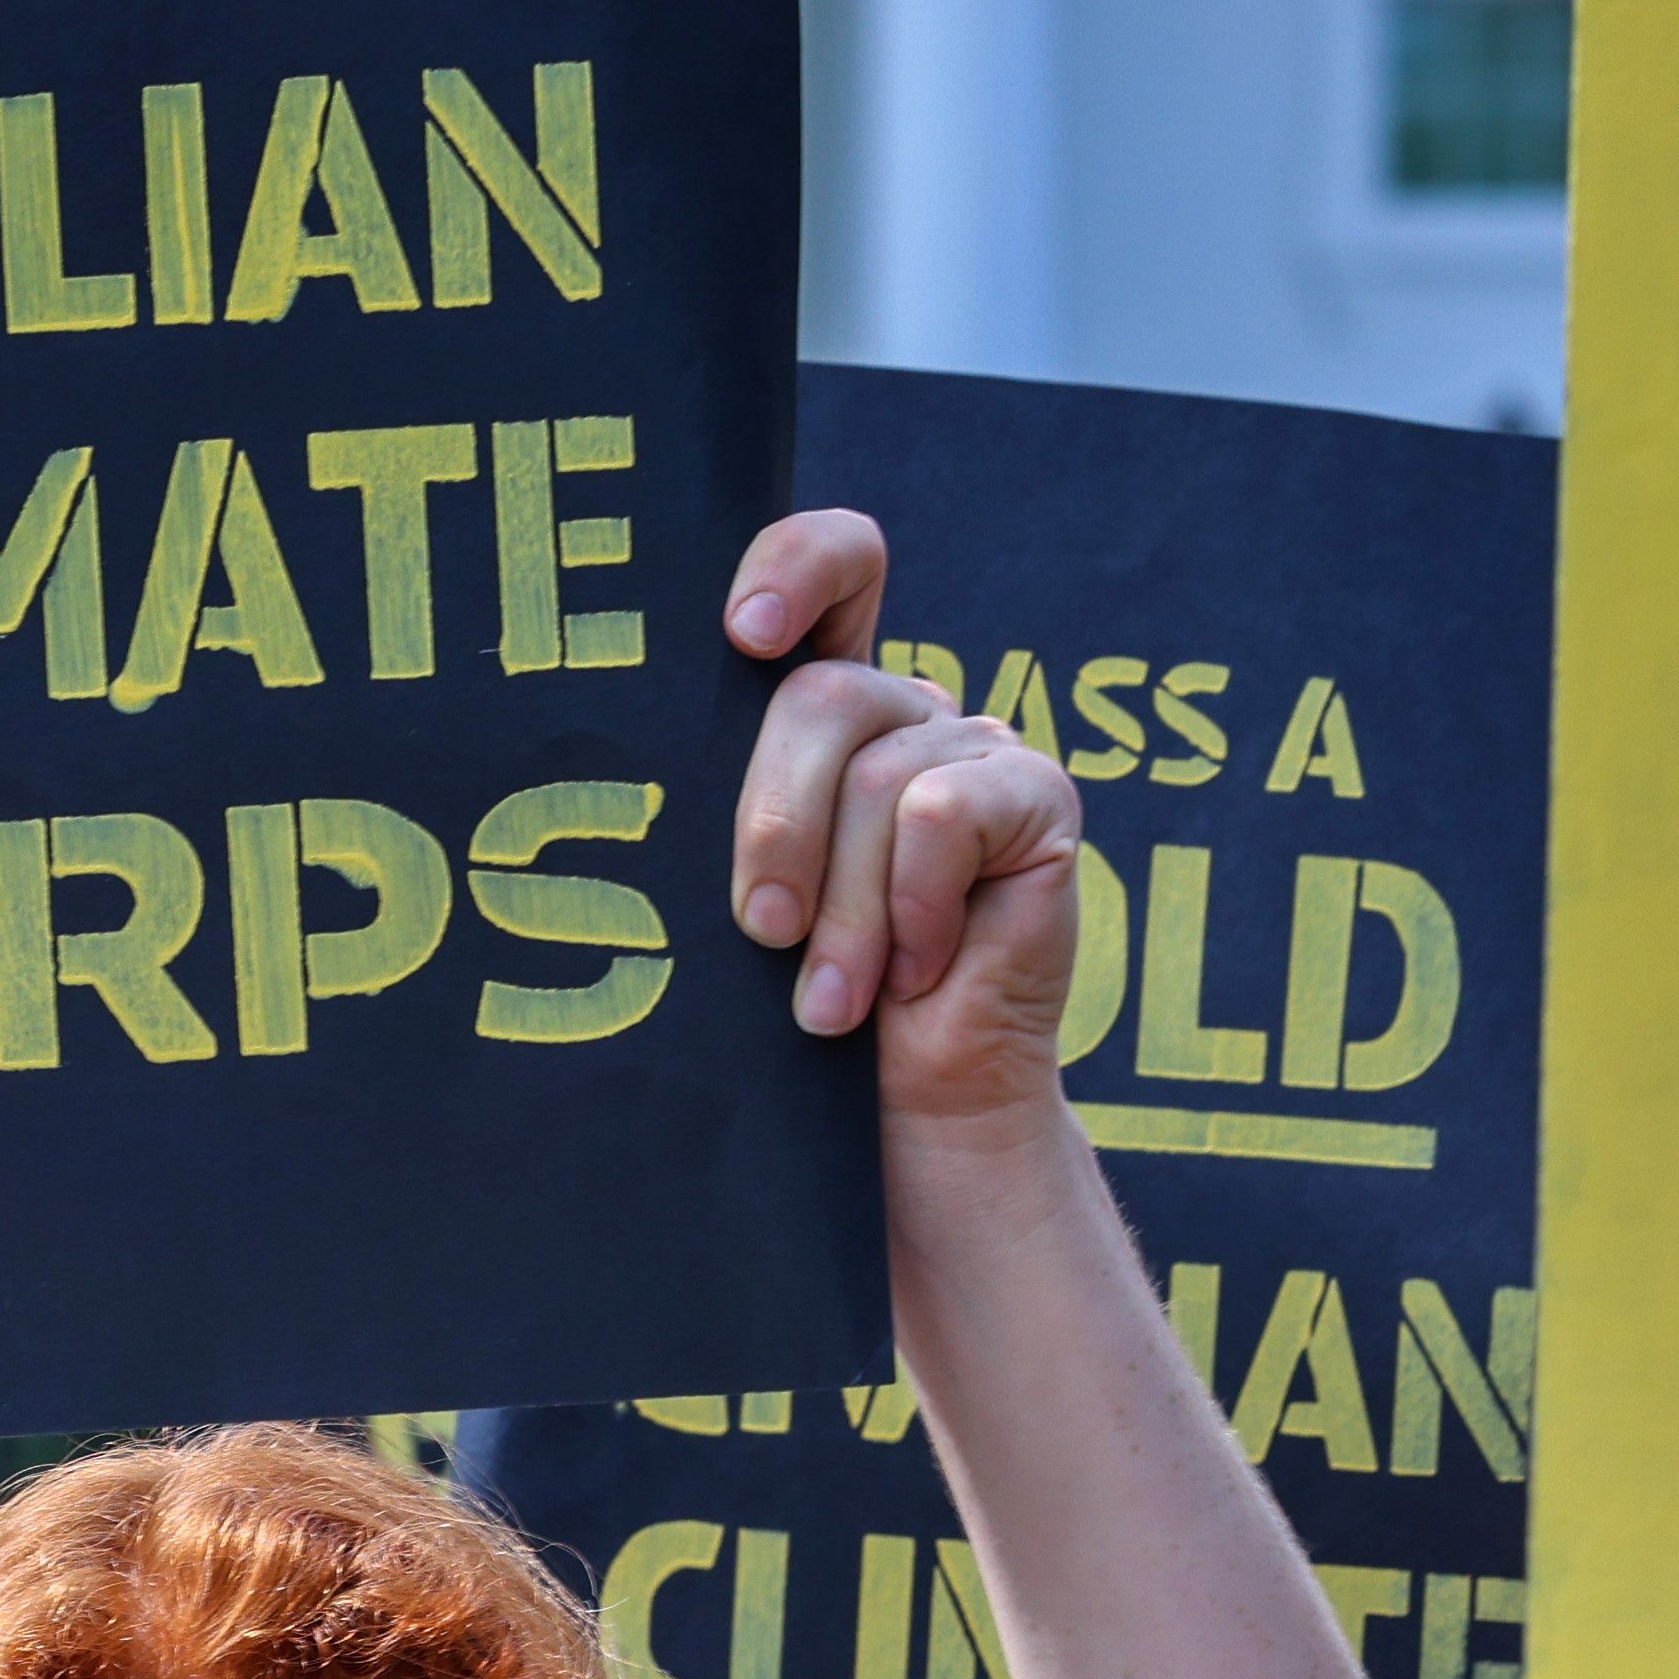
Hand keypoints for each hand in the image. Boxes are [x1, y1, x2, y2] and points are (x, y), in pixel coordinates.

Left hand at [718, 510, 1078, 1121]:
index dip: (794, 564)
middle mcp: (906, 711)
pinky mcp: (1038, 798)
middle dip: (776, 827)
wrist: (903, 1114)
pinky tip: (919, 972)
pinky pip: (943, 814)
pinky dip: (913, 908)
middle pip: (821, 696)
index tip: (744, 633)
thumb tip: (640, 747)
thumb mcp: (743, 888)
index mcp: (826, 710)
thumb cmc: (798, 1006)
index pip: (835, 565)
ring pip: (874, 777)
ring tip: (831, 1001)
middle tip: (762, 932)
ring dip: (843, 911)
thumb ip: (728, 804)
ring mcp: (978, 748)